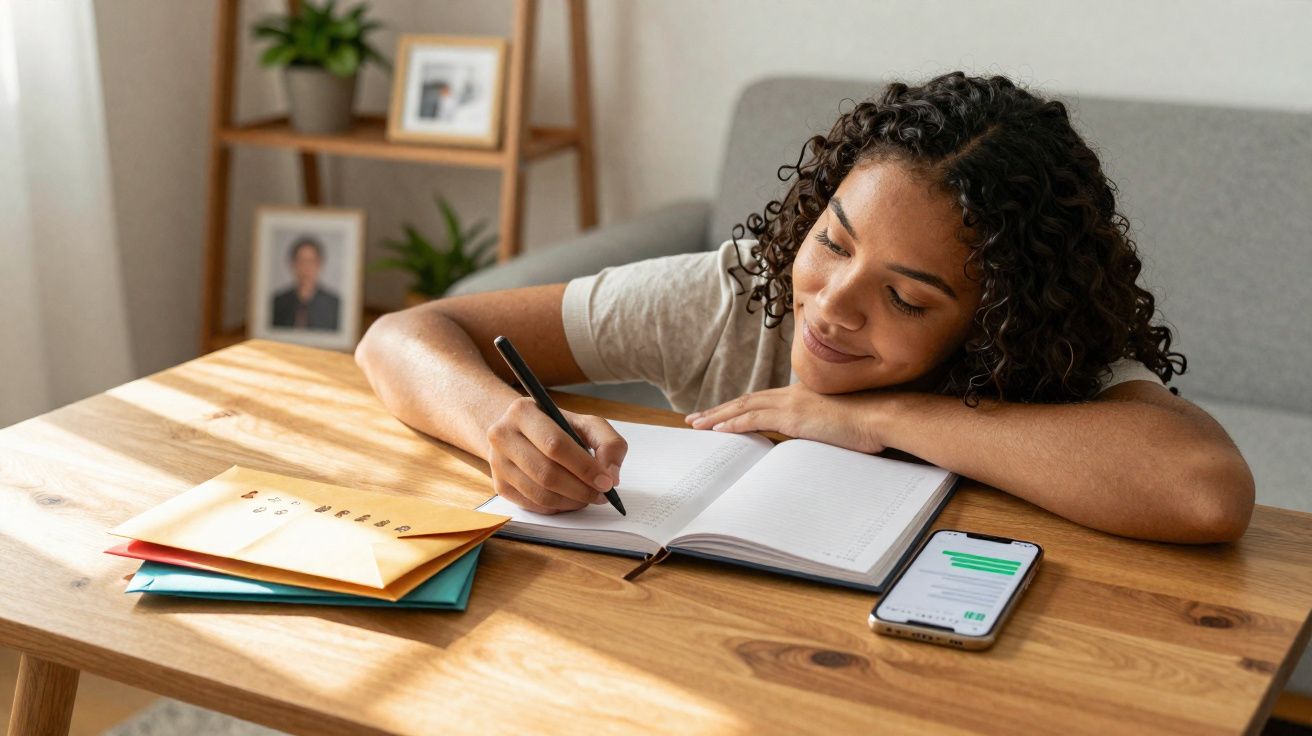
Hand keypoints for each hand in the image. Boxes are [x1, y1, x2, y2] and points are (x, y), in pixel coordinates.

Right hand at [487, 397, 627, 513]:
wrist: (520, 431)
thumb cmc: (556, 426)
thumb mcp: (585, 423)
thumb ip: (608, 443)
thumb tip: (611, 476)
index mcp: (523, 412)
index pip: (555, 445)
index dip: (584, 467)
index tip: (607, 482)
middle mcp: (502, 435)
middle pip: (546, 473)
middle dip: (580, 488)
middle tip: (601, 495)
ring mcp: (497, 463)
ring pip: (539, 493)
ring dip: (571, 501)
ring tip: (588, 497)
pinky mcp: (499, 485)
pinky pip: (533, 505)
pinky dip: (557, 507)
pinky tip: (570, 499)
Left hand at [685, 383, 890, 453]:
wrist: (883, 416)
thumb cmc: (869, 422)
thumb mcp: (838, 424)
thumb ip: (819, 428)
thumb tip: (811, 440)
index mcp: (802, 395)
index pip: (762, 401)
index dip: (738, 408)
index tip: (720, 416)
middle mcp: (793, 394)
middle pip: (746, 401)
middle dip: (719, 411)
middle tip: (696, 419)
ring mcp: (792, 402)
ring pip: (745, 408)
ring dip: (718, 417)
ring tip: (698, 425)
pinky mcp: (793, 415)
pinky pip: (755, 419)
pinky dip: (734, 423)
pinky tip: (719, 430)